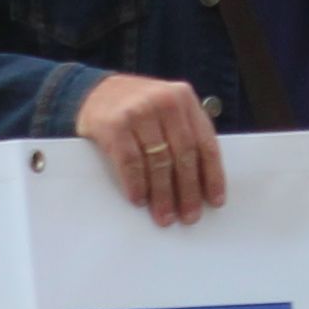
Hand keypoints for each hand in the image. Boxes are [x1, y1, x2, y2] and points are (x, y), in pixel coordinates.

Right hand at [75, 73, 226, 225]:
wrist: (93, 92)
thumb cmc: (135, 107)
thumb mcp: (166, 109)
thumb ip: (183, 132)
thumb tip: (199, 182)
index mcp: (184, 98)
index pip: (205, 142)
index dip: (212, 175)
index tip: (214, 201)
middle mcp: (164, 101)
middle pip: (183, 155)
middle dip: (187, 191)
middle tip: (188, 216)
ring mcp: (139, 112)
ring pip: (159, 162)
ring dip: (162, 194)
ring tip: (164, 215)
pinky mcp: (115, 125)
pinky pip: (131, 162)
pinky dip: (136, 184)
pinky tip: (139, 200)